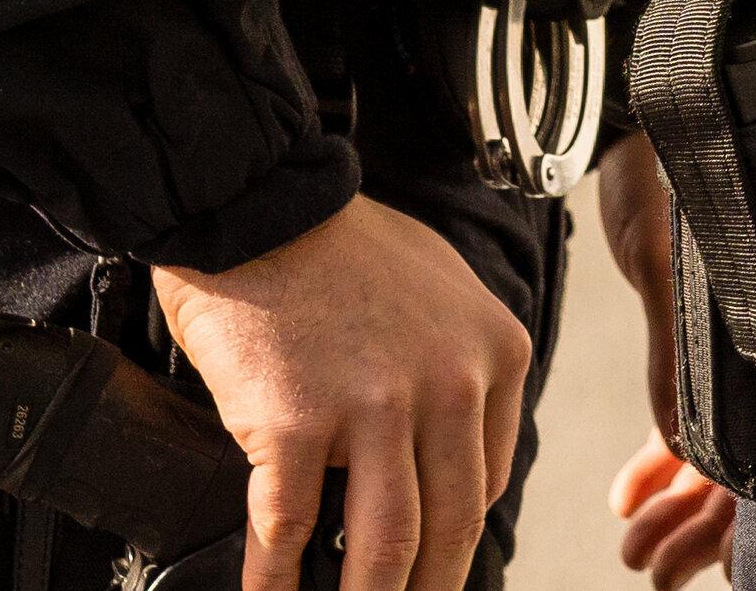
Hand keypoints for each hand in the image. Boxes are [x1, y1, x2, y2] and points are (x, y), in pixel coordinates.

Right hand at [154, 198, 533, 590]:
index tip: (433, 567)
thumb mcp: (441, 292)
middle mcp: (450, 383)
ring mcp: (375, 405)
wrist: (259, 203)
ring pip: (385, 544)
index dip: (453, 538)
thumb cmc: (340, 247)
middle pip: (450, 526)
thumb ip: (458, 371)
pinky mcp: (296, 422)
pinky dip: (276, 580)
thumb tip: (445, 458)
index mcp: (496, 353)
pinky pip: (289, 529)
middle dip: (426, 590)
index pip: (487, 481)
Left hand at [587, 140, 730, 577]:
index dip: (735, 527)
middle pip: (752, 471)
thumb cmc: (668, 171)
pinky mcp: (705, 329)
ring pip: (723, 454)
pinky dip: (665, 460)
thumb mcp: (668, 271)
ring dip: (678, 506)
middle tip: (643, 560)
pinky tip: (628, 490)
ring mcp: (741, 342)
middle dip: (696, 529)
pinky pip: (697, 418)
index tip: (688, 567)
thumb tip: (690, 459)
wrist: (645, 106)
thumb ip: (680, 367)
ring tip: (632, 539)